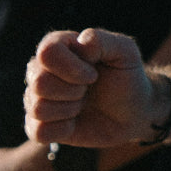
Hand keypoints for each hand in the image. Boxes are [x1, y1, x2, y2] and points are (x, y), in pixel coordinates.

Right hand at [24, 28, 157, 147]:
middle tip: (89, 90)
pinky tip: (74, 122)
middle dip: (73, 91)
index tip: (93, 75)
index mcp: (58, 45)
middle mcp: (41, 69)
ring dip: (69, 110)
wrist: (132, 112)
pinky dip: (62, 130)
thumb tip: (80, 43)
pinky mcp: (40, 125)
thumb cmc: (127, 77)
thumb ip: (102, 39)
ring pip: (38, 108)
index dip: (72, 68)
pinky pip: (38, 131)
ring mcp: (37, 97)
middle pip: (39, 82)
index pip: (47, 52)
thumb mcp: (125, 52)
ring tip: (82, 104)